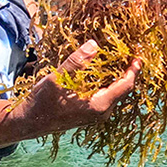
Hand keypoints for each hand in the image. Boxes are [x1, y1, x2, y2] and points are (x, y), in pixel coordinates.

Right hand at [19, 39, 140, 135]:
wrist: (29, 122)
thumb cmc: (42, 102)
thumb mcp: (57, 79)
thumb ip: (76, 62)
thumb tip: (94, 45)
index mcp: (98, 105)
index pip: (125, 86)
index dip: (133, 70)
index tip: (138, 56)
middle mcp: (101, 112)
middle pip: (123, 89)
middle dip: (127, 71)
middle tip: (128, 52)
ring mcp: (96, 114)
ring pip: (114, 92)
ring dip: (117, 76)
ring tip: (118, 58)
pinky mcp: (90, 112)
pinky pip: (106, 95)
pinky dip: (108, 82)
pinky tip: (102, 70)